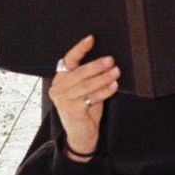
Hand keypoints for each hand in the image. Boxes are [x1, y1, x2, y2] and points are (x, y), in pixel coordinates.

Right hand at [47, 34, 118, 160]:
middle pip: (79, 72)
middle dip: (97, 65)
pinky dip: (104, 90)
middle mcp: (58, 88)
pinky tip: (113, 85)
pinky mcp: (72, 110)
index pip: (68, 59)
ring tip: (116, 71)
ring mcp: (63, 100)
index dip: (80, 48)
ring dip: (103, 77)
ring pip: (86, 84)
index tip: (91, 39)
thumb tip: (106, 61)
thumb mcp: (84, 90)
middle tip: (111, 60)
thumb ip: (89, 77)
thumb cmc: (84, 109)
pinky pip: (91, 97)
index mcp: (59, 79)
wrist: (81, 135)